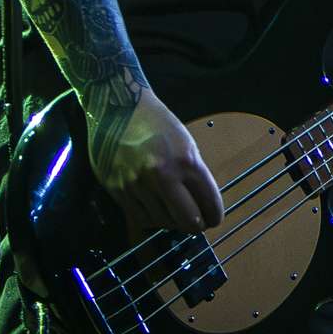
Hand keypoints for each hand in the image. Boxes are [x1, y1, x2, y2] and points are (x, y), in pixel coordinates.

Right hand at [94, 89, 224, 234]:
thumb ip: (194, 175)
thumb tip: (202, 205)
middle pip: (188, 221)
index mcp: (186, 162)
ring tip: (175, 213)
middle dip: (197, 225)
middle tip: (198, 222)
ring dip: (172, 222)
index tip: (215, 219)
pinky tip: (156, 209)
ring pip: (162, 222)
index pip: (208, 202)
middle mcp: (162, 176)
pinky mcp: (117, 190)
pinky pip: (140, 217)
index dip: (215, 216)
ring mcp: (137, 185)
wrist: (119, 108)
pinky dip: (152, 218)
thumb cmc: (158, 124)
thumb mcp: (187, 144)